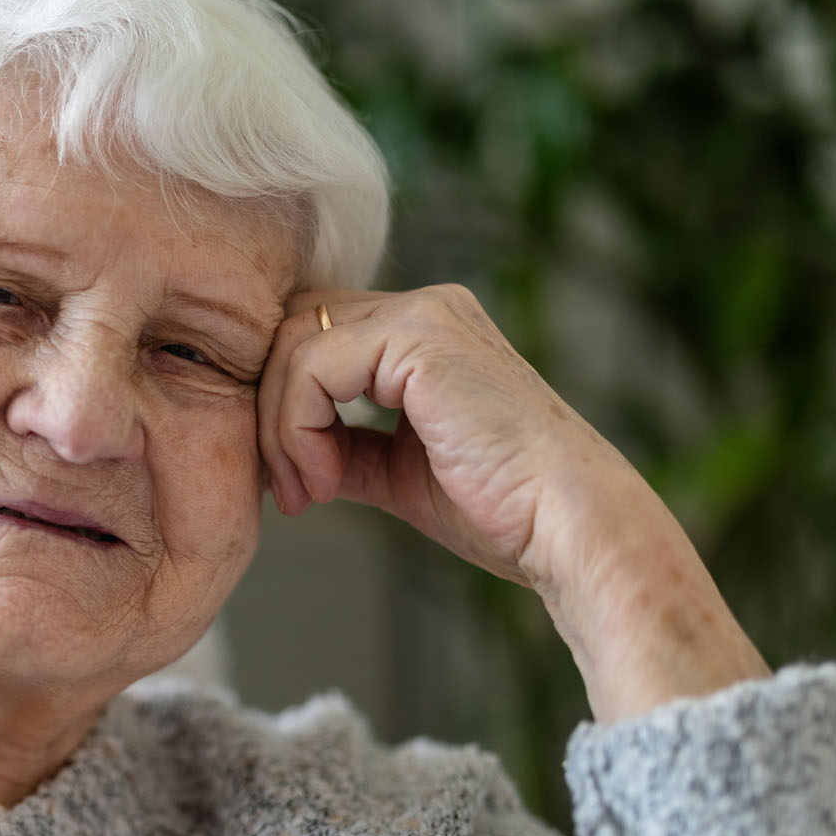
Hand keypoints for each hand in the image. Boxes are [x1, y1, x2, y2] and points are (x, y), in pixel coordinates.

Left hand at [257, 284, 769, 721]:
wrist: (566, 527)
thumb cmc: (501, 511)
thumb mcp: (398, 473)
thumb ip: (343, 447)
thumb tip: (286, 452)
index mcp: (424, 332)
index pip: (312, 338)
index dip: (282, 408)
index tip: (295, 486)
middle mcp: (425, 307)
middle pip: (292, 330)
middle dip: (269, 413)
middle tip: (290, 491)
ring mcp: (424, 314)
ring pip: (292, 345)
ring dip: (281, 429)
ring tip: (310, 492)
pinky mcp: (419, 337)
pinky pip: (311, 366)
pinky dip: (297, 428)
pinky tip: (326, 481)